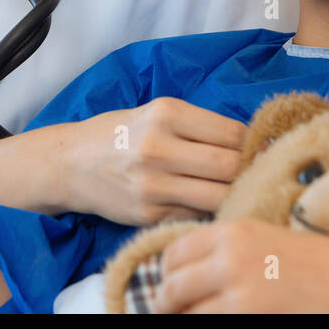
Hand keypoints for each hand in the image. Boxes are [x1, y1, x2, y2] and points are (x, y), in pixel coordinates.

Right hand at [58, 97, 246, 225]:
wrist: (71, 164)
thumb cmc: (120, 134)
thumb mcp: (156, 113)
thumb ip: (199, 127)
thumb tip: (252, 144)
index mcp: (167, 114)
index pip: (232, 133)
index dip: (253, 144)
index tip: (258, 150)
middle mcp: (159, 147)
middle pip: (230, 166)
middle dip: (248, 171)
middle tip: (253, 173)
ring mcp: (153, 185)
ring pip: (218, 195)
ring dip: (233, 194)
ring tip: (236, 190)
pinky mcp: (148, 214)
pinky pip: (196, 214)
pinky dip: (207, 210)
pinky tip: (206, 203)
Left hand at [152, 218, 328, 312]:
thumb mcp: (278, 247)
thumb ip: (236, 255)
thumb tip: (194, 278)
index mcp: (237, 231)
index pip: (172, 254)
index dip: (170, 279)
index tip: (177, 295)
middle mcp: (231, 258)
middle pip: (170, 289)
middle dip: (173, 308)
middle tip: (187, 317)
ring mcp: (240, 294)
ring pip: (186, 317)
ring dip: (194, 322)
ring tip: (217, 320)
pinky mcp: (251, 321)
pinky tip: (240, 326)